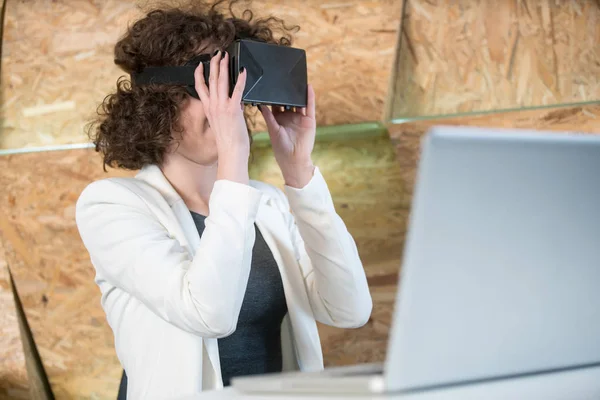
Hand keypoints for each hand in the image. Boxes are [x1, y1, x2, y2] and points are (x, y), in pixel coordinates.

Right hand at [195, 51, 248, 182]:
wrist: (231, 152)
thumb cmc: (228, 142)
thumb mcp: (222, 123)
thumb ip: (225, 111)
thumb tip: (235, 104)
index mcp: (209, 109)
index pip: (200, 87)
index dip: (199, 74)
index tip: (200, 64)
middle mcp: (213, 106)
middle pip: (211, 80)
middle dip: (214, 64)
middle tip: (217, 53)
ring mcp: (222, 107)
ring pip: (221, 81)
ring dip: (224, 67)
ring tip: (226, 56)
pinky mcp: (233, 110)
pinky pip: (237, 91)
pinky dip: (240, 79)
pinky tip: (243, 70)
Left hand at [259, 84, 316, 187]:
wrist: (293, 160)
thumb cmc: (281, 148)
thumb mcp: (272, 130)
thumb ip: (268, 116)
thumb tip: (259, 103)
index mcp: (279, 119)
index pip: (276, 103)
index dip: (272, 94)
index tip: (268, 82)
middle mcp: (290, 117)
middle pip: (288, 100)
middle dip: (285, 90)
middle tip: (281, 75)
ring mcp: (300, 118)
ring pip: (299, 101)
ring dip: (298, 91)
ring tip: (295, 78)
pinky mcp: (309, 120)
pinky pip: (310, 106)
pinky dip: (309, 97)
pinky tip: (308, 87)